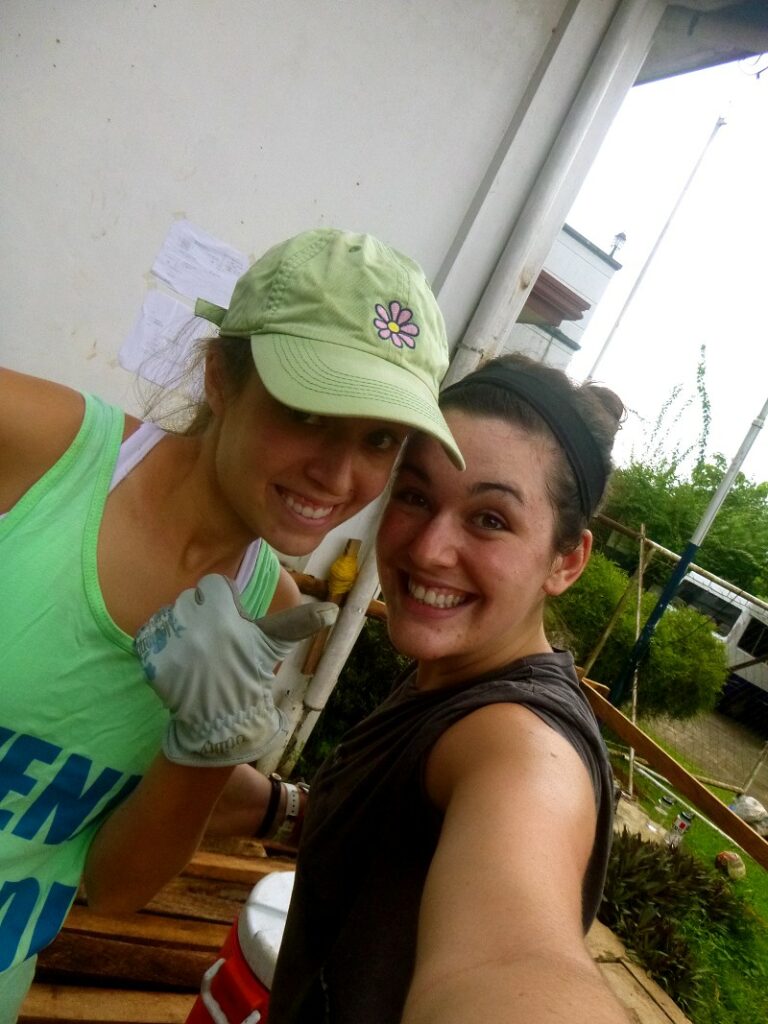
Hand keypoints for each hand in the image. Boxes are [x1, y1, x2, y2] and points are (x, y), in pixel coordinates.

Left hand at [134, 574, 338, 766]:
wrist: (220, 722)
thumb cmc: (251, 676)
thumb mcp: (275, 644)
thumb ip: (300, 622)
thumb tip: (331, 610)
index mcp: (225, 615)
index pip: (214, 586)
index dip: (224, 603)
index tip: (232, 624)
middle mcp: (196, 625)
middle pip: (189, 599)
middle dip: (201, 615)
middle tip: (214, 641)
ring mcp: (172, 643)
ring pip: (169, 615)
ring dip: (180, 628)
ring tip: (196, 652)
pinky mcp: (152, 661)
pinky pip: (150, 636)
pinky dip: (160, 645)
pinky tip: (177, 661)